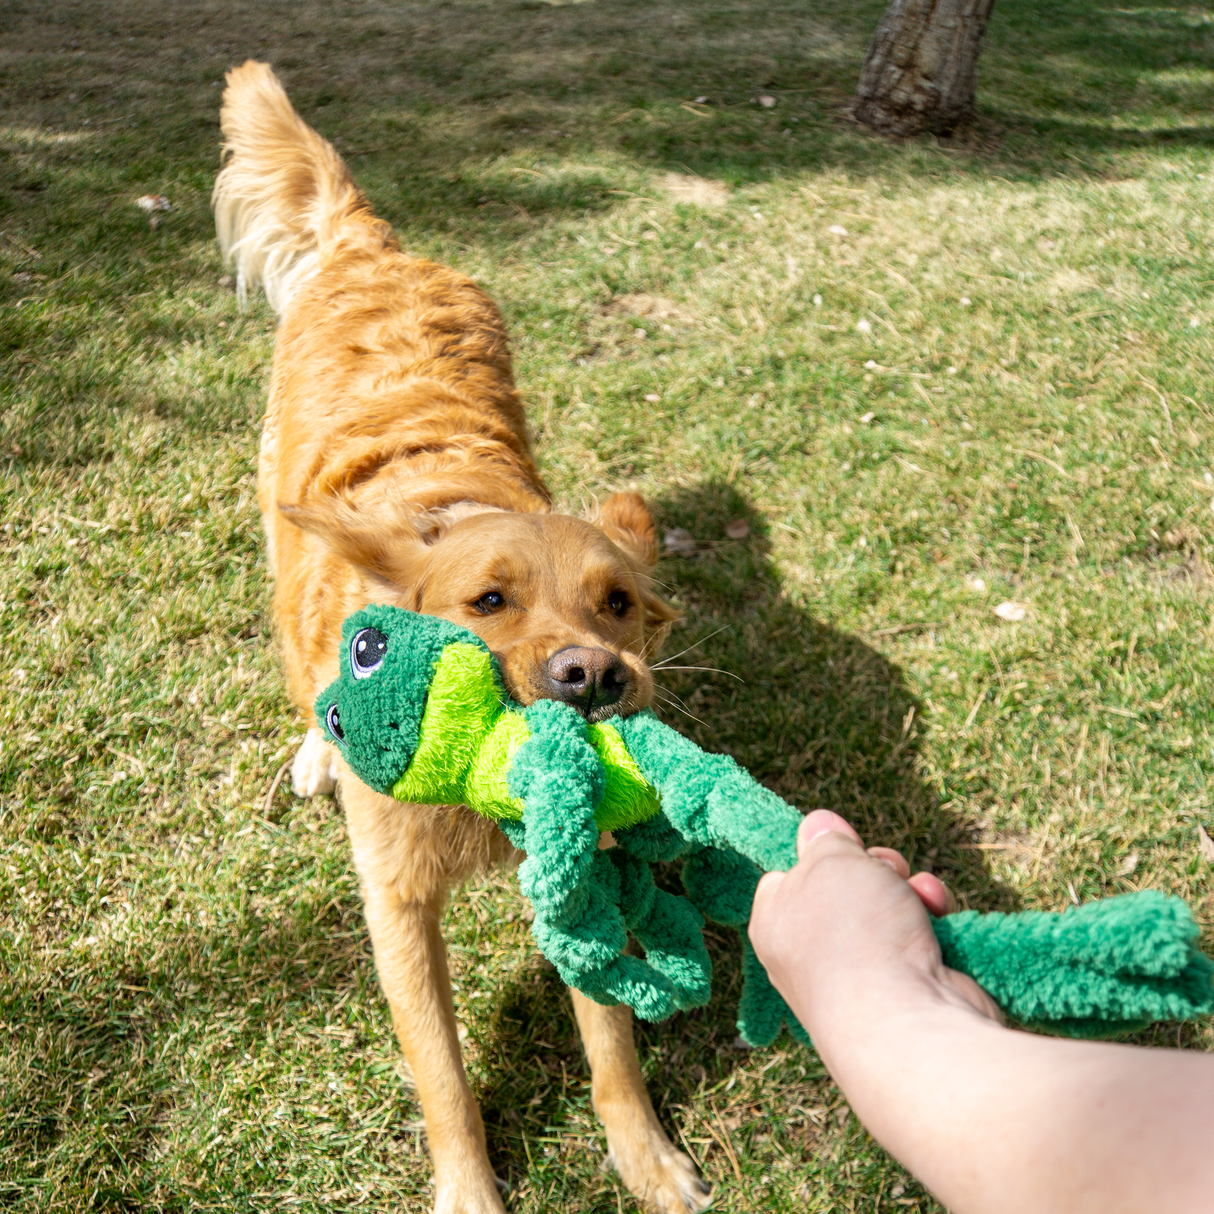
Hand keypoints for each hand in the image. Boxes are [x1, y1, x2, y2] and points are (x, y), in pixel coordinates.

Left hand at [748, 811, 1001, 1053]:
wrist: (910, 1025)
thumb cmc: (854, 936)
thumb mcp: (830, 859)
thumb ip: (824, 838)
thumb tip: (818, 828)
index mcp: (775, 922)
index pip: (787, 876)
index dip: (817, 855)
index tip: (838, 847)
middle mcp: (810, 953)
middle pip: (845, 887)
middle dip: (874, 869)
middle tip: (884, 869)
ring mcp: (861, 975)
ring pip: (888, 908)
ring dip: (909, 890)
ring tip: (920, 896)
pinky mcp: (907, 989)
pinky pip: (918, 937)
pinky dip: (933, 921)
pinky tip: (940, 916)